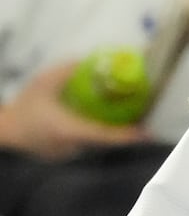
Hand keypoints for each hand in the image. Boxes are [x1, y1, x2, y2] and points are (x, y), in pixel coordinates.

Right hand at [0, 62, 147, 158]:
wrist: (6, 129)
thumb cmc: (25, 105)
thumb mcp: (44, 82)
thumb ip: (68, 70)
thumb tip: (94, 60)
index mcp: (68, 130)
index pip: (103, 136)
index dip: (126, 136)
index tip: (147, 133)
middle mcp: (73, 147)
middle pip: (107, 143)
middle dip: (127, 133)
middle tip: (147, 120)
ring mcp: (70, 154)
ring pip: (98, 146)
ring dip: (115, 135)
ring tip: (136, 121)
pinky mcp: (67, 156)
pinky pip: (89, 146)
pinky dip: (101, 137)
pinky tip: (111, 124)